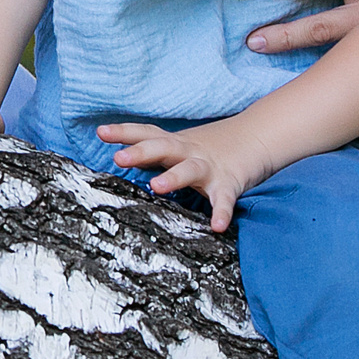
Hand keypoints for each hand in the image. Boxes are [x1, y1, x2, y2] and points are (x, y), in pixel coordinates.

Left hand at [95, 114, 279, 231]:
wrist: (257, 136)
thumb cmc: (208, 148)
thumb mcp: (179, 146)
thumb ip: (153, 153)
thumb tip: (119, 159)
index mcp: (175, 144)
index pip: (146, 133)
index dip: (124, 132)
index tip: (101, 132)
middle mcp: (189, 152)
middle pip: (163, 147)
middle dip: (140, 152)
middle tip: (119, 158)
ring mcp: (209, 167)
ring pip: (189, 169)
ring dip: (173, 177)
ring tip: (157, 187)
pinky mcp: (229, 183)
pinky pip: (224, 199)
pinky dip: (222, 212)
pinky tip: (217, 226)